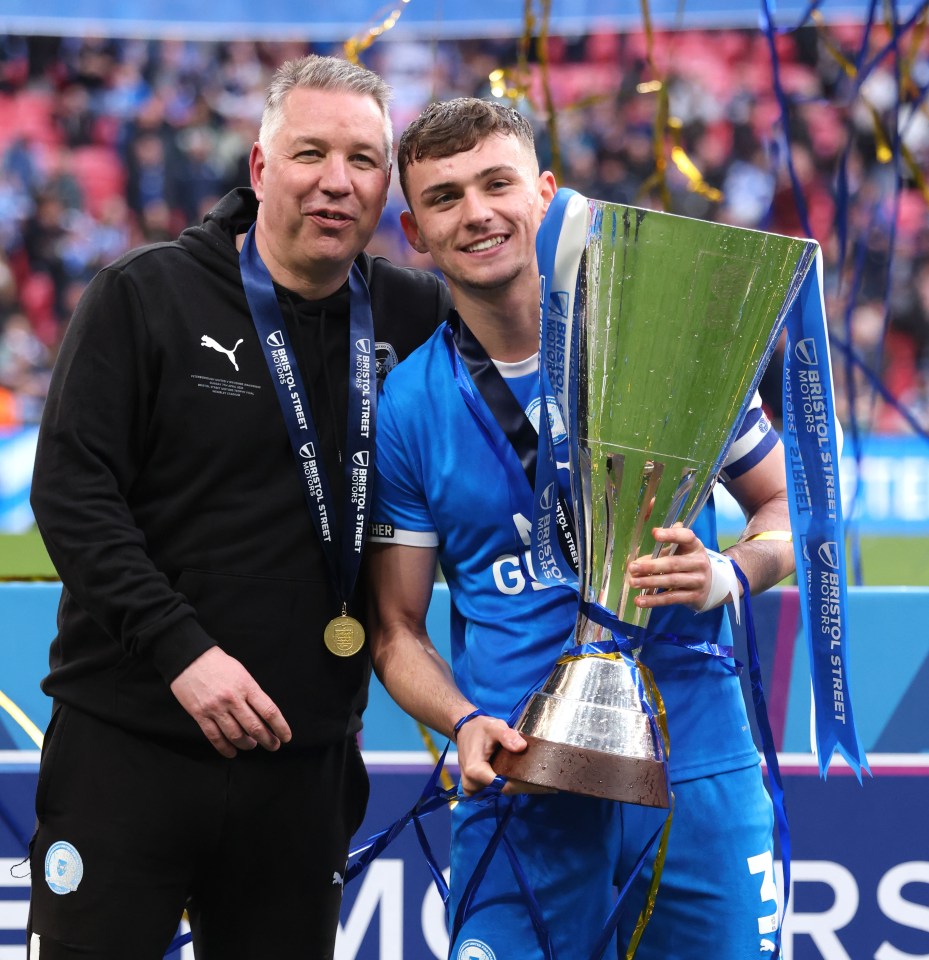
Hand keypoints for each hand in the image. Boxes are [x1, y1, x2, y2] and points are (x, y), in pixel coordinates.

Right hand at [170, 646, 291, 757]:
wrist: (190, 659)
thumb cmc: (219, 664)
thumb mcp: (242, 673)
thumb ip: (252, 693)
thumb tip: (263, 715)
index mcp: (247, 686)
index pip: (269, 711)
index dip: (280, 727)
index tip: (286, 737)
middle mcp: (233, 698)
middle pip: (254, 727)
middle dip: (267, 740)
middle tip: (273, 746)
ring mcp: (216, 708)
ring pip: (235, 735)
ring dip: (247, 745)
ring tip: (252, 745)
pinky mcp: (200, 715)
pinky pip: (215, 737)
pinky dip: (225, 748)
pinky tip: (232, 752)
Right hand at [456, 716, 553, 796]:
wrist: (465, 729)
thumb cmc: (480, 727)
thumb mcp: (494, 726)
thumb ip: (507, 736)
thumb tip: (522, 747)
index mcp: (475, 771)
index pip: (505, 785)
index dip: (525, 786)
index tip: (545, 784)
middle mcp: (472, 783)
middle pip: (505, 789)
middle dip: (526, 786)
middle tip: (549, 782)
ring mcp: (473, 787)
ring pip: (501, 790)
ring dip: (519, 785)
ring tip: (540, 779)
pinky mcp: (476, 787)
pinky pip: (495, 789)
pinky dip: (509, 784)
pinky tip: (524, 778)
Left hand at [627, 524, 711, 611]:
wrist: (710, 585)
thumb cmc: (687, 563)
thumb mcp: (679, 552)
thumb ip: (659, 551)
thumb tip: (631, 558)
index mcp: (694, 546)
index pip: (685, 537)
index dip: (671, 535)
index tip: (655, 533)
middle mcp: (699, 562)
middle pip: (673, 563)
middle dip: (651, 566)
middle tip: (632, 568)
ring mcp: (698, 580)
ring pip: (671, 581)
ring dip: (650, 582)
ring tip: (633, 582)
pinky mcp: (694, 596)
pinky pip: (671, 598)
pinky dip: (654, 600)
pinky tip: (640, 601)